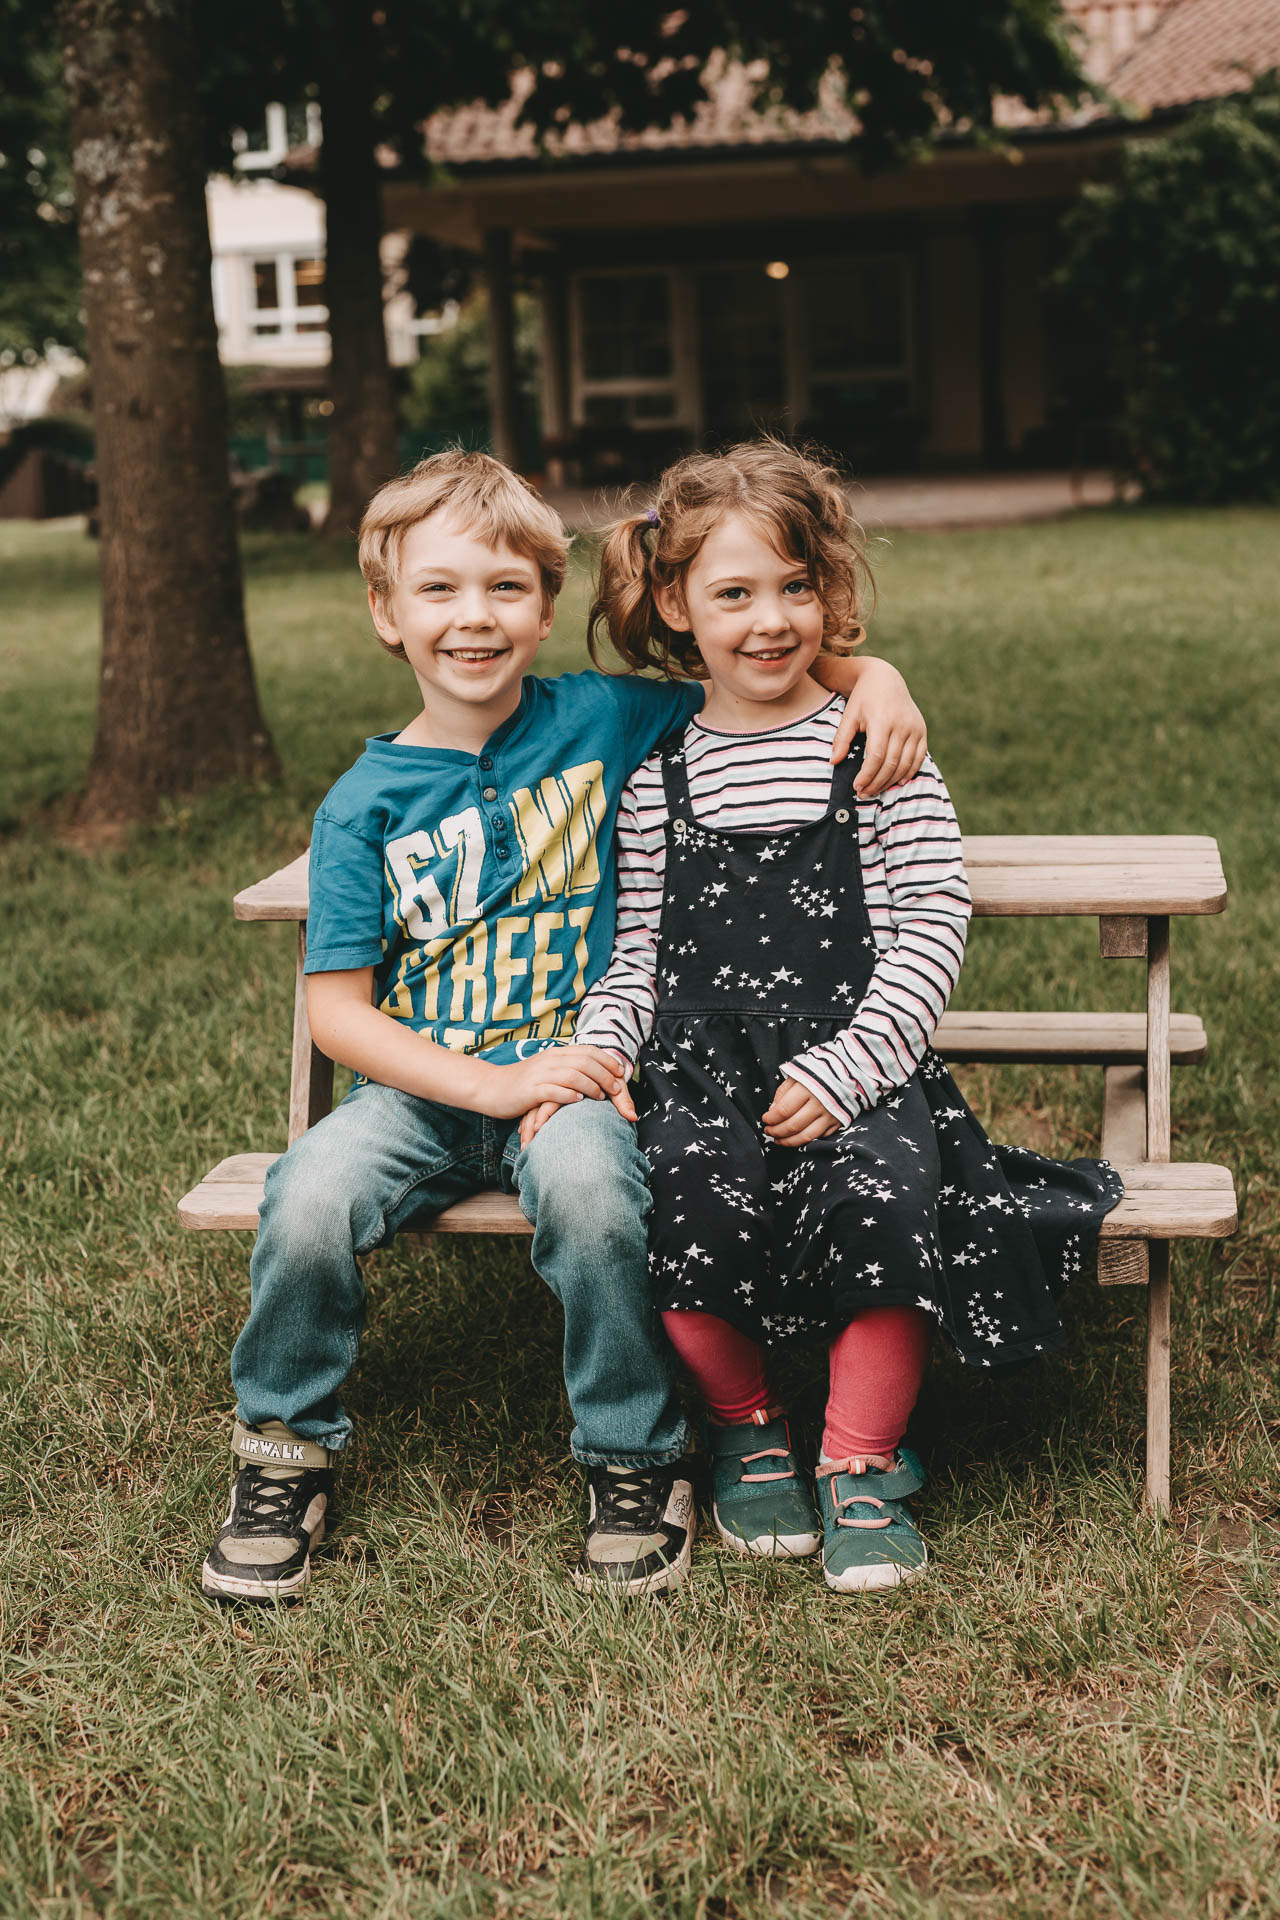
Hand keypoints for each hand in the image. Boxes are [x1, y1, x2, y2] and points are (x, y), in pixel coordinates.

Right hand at [479, 1046, 635, 1122]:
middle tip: (617, 1090)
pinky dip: (570, 1096)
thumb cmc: (522, 1083)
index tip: (621, 1072)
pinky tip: (578, 1102)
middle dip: (605, 1075)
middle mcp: (549, 1061)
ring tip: (601, 1098)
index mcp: (555, 1054)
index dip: (608, 1060)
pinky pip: (554, 1091)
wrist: (490, 1088)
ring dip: (592, 1086)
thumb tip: (592, 1075)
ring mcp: (539, 1075)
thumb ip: (566, 1070)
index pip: (588, 1051)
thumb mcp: (546, 1071)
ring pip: (574, 1076)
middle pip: (585, 1062)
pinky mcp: (530, 1091)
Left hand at [762, 1077, 841, 1146]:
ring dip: (788, 1142)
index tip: (765, 1120)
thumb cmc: (815, 1073)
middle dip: (776, 1131)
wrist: (844, 1072)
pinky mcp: (837, 1122)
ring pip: (806, 1136)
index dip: (771, 1118)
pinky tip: (795, 1138)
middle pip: (793, 1125)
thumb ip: (782, 1093)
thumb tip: (772, 1113)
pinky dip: (805, 1140)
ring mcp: (829, 1115)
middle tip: (768, 1132)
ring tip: (778, 1140)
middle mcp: (819, 1103)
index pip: (783, 1110)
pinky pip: (819, 1137)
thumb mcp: (796, 1076)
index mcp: (807, 1089)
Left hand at [829, 658, 926, 796]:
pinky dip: (909, 772)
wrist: (885, 679)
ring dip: (891, 781)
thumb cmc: (863, 698)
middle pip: (891, 763)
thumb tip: (834, 762)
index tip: (856, 787)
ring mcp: (914, 728)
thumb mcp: (849, 714)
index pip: (876, 756)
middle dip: (877, 782)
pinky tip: (898, 781)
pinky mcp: (921, 730)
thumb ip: (842, 738)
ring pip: (905, 764)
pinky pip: (918, 757)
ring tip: (876, 790)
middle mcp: (902, 725)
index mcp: (882, 721)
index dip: (867, 775)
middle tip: (864, 793)